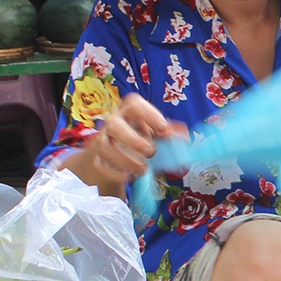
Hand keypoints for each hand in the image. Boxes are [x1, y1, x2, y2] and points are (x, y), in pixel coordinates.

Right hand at [64, 94, 182, 197]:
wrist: (116, 154)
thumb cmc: (141, 138)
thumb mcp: (156, 133)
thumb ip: (170, 134)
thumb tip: (184, 137)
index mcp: (130, 111)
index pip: (134, 103)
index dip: (149, 114)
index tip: (164, 129)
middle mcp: (113, 122)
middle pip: (114, 124)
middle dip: (133, 140)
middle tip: (151, 152)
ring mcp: (102, 140)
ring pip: (105, 147)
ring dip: (126, 160)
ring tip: (143, 170)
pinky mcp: (96, 158)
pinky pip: (100, 165)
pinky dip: (115, 172)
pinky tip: (128, 177)